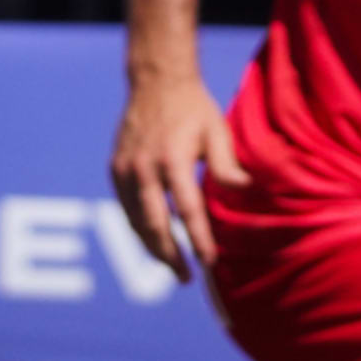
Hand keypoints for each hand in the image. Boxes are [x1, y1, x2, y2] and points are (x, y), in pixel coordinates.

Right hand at [108, 66, 248, 282]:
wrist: (156, 81)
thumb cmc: (193, 109)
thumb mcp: (217, 131)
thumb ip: (226, 165)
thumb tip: (245, 191)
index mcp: (172, 159)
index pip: (187, 209)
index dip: (198, 238)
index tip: (209, 261)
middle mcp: (143, 168)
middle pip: (155, 224)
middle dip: (170, 256)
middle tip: (187, 278)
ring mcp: (125, 170)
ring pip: (136, 222)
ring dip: (153, 248)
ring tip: (173, 267)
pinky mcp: (115, 170)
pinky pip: (127, 209)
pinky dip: (140, 230)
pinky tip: (155, 243)